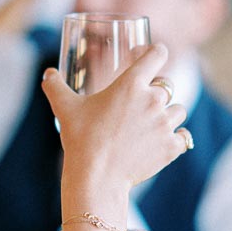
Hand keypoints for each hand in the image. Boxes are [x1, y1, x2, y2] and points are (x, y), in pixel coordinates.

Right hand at [42, 42, 188, 189]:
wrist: (96, 177)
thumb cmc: (81, 139)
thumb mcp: (64, 108)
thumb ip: (55, 87)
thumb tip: (47, 74)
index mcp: (131, 83)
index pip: (157, 54)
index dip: (155, 53)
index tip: (150, 56)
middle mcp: (153, 100)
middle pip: (167, 85)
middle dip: (156, 92)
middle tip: (140, 104)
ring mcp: (164, 124)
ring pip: (178, 110)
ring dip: (168, 114)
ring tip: (151, 124)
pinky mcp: (171, 147)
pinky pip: (184, 137)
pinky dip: (176, 139)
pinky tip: (164, 141)